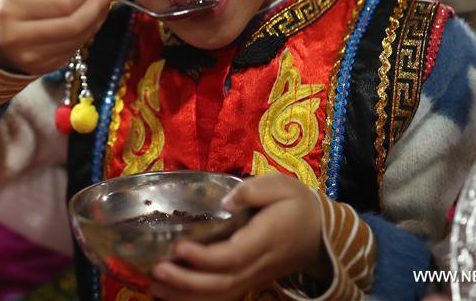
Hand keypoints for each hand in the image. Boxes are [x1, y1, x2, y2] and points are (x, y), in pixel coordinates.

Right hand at [0, 0, 114, 74]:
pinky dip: (87, 33)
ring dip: (95, 19)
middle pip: (72, 24)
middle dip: (95, 6)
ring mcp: (29, 56)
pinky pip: (73, 49)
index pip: (60, 3)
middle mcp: (16, 36)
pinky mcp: (42, 68)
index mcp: (9, 9)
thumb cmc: (17, 1)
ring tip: (101, 2)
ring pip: (76, 39)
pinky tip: (90, 19)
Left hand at [150, 174, 329, 299]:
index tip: (179, 246)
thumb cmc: (297, 205)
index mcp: (265, 239)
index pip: (233, 256)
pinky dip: (196, 299)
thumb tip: (227, 200)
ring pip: (221, 296)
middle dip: (187, 281)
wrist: (321, 235)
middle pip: (222, 283)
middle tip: (157, 271)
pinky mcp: (248, 281)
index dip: (205, 257)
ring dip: (186, 296)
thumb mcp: (282, 186)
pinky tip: (172, 294)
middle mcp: (258, 265)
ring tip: (155, 287)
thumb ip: (255, 189)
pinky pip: (222, 297)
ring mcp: (253, 278)